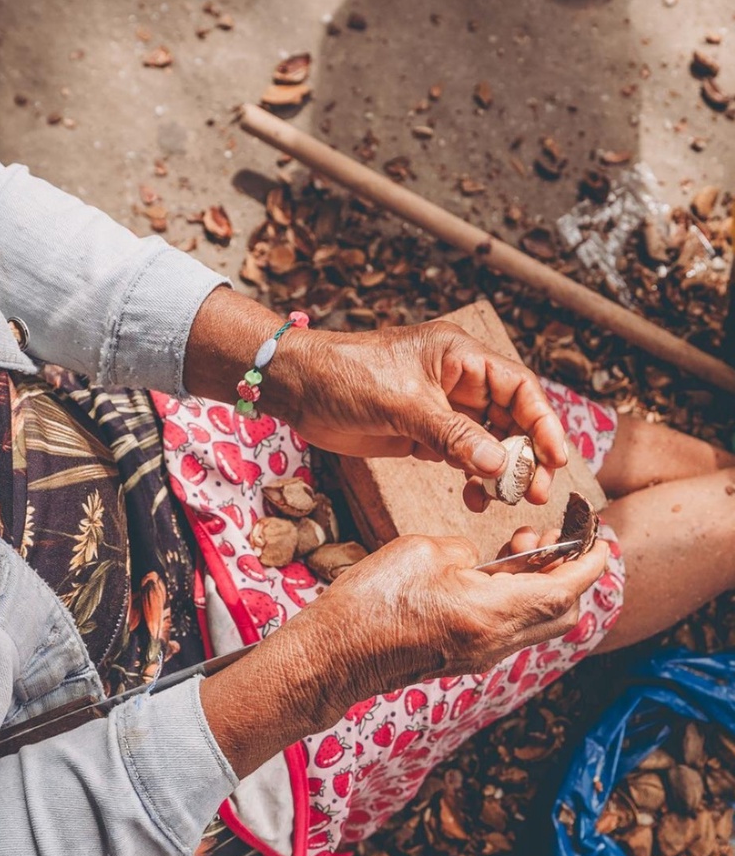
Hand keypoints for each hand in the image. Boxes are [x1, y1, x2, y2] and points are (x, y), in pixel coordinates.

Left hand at [183, 290, 567, 512]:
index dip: (543, 422)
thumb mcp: (403, 404)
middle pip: (510, 418)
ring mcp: (440, 409)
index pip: (519, 387)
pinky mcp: (422, 434)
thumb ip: (452, 435)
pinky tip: (473, 498)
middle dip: (525, 453)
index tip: (556, 458)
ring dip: (499, 470)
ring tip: (504, 499)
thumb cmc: (347, 376)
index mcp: (461, 357)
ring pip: (488, 442)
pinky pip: (460, 457)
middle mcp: (457, 381)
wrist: (299, 388)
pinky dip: (471, 477)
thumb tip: (499, 465)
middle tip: (532, 491)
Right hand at [299, 533, 607, 713]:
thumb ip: (467, 551)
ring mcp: (479, 656)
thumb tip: (478, 560)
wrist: (334, 655)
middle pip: (560, 613)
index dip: (590, 563)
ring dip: (541, 585)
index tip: (603, 539)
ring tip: (520, 548)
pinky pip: (509, 630)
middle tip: (554, 538)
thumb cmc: (371, 600)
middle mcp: (496, 643)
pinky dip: (516, 600)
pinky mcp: (462, 658)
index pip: (565, 590)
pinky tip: (492, 573)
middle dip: (569, 573)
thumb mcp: (424, 550)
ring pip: (536, 624)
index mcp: (491, 613)